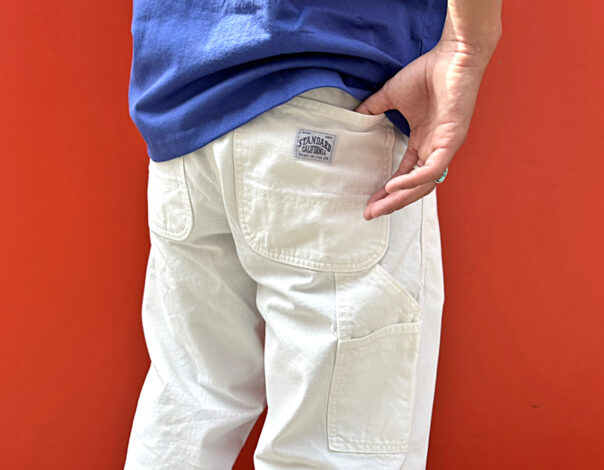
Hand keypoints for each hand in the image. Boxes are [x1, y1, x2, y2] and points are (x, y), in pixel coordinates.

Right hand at [356, 40, 493, 219]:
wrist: (452, 55)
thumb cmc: (428, 73)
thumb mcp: (391, 95)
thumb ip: (372, 109)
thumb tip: (353, 116)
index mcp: (423, 142)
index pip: (404, 175)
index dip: (387, 191)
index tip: (368, 202)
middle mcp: (434, 149)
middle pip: (413, 187)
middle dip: (391, 202)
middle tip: (370, 213)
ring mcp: (444, 147)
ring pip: (424, 185)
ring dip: (401, 198)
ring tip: (379, 206)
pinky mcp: (451, 141)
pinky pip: (432, 170)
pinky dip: (413, 180)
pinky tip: (393, 185)